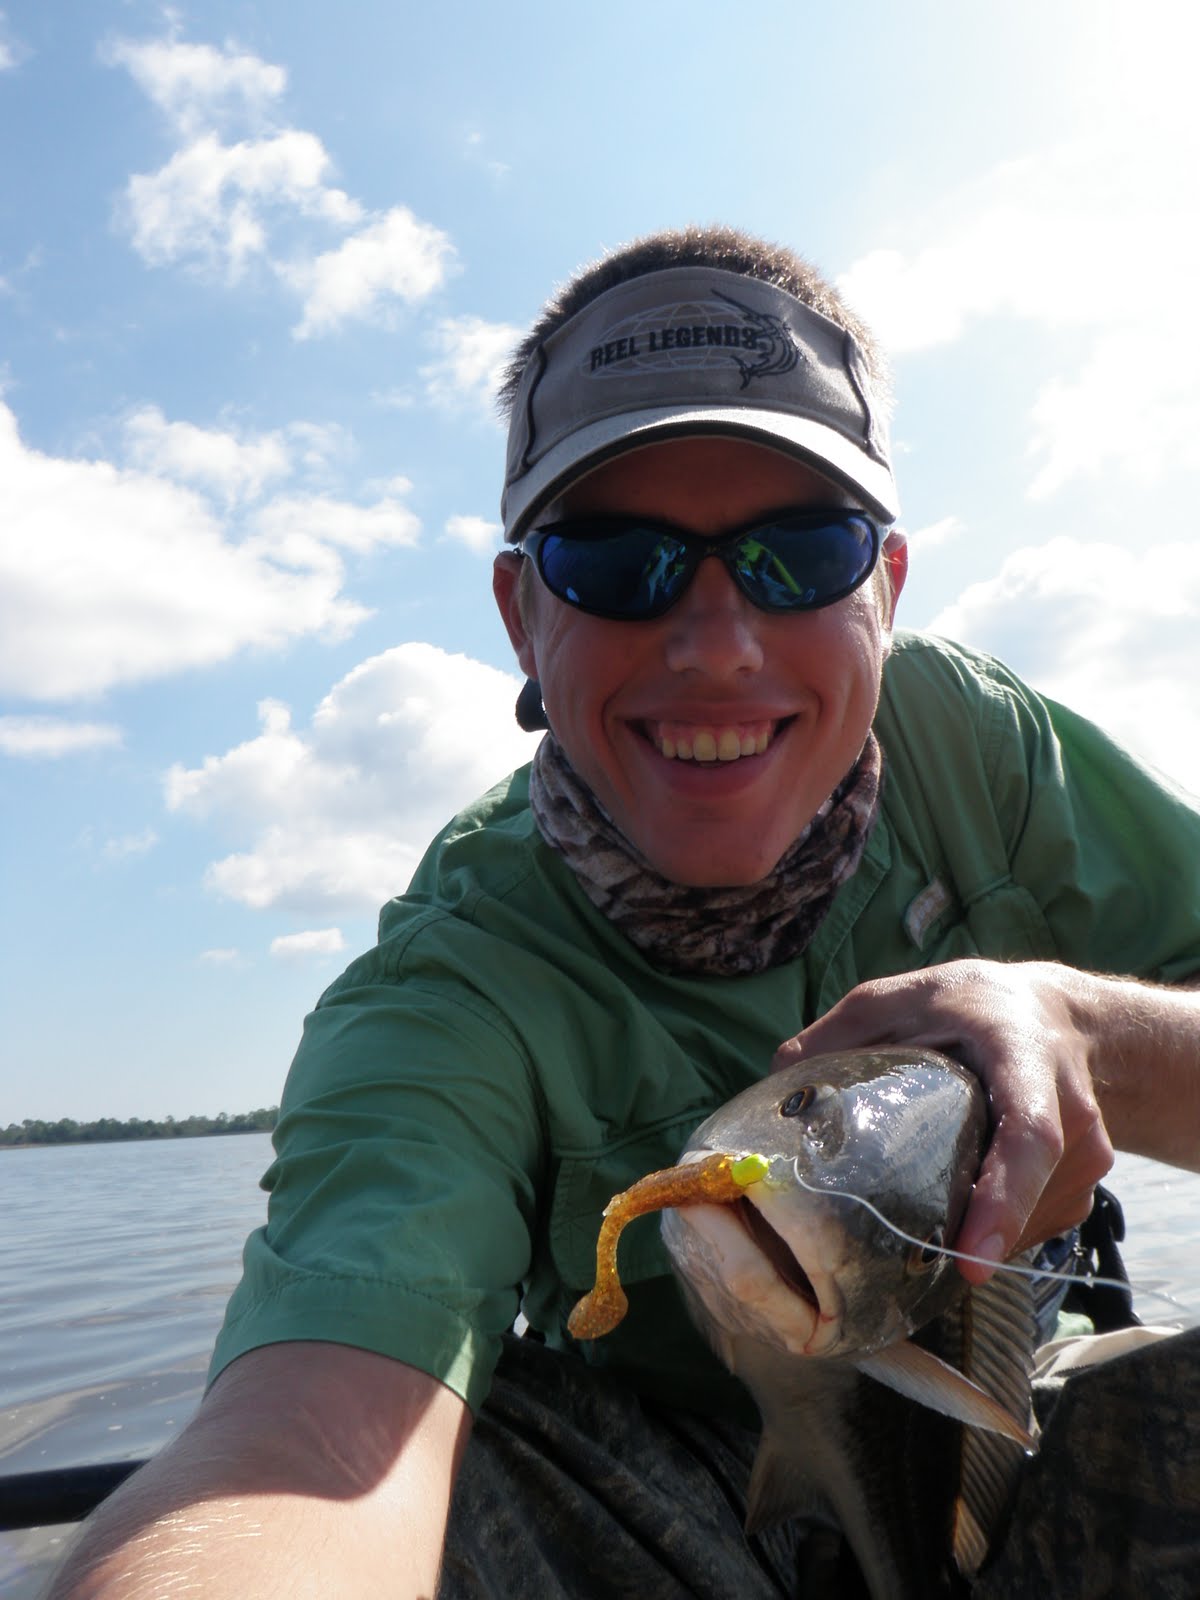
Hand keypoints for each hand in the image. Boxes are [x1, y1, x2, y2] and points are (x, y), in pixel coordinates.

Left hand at [771, 959, 1114, 1283]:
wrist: (1058, 1018)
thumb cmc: (969, 1007)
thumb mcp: (902, 997)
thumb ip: (842, 1032)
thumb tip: (779, 1080)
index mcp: (1024, 1055)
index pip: (1030, 1133)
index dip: (1003, 1197)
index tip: (973, 1255)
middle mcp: (1070, 1112)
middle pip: (1027, 1191)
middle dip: (970, 1230)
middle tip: (911, 1258)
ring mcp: (1086, 1159)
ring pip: (1025, 1221)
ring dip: (971, 1231)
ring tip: (924, 1214)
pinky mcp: (1080, 1190)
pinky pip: (1030, 1229)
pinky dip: (986, 1230)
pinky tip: (955, 1209)